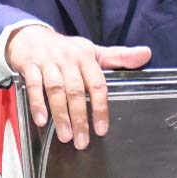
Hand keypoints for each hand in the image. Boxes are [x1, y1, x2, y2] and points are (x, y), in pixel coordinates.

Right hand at [5, 25, 151, 148]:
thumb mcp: (93, 51)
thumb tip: (146, 54)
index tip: (101, 130)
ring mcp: (48, 62)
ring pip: (56, 90)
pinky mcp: (29, 66)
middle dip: (80, 118)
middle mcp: (68, 59)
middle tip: (82, 141)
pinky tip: (41, 121)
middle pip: (76, 91)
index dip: (100, 108)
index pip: (97, 84)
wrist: (31, 36)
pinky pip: (33, 86)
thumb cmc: (67, 49)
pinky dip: (37, 103)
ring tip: (65, 136)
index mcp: (87, 57)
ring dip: (60, 115)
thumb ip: (119, 57)